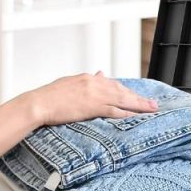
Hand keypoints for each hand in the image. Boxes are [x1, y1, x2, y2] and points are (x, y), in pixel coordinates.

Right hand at [18, 72, 158, 127]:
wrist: (38, 103)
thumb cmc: (48, 97)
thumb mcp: (68, 83)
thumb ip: (85, 81)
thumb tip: (100, 74)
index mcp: (87, 78)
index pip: (112, 84)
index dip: (126, 91)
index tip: (135, 96)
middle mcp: (94, 83)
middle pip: (122, 90)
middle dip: (138, 97)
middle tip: (152, 103)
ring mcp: (94, 94)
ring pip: (123, 99)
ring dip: (139, 105)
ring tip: (151, 109)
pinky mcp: (93, 106)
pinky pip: (115, 110)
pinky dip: (128, 113)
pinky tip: (137, 116)